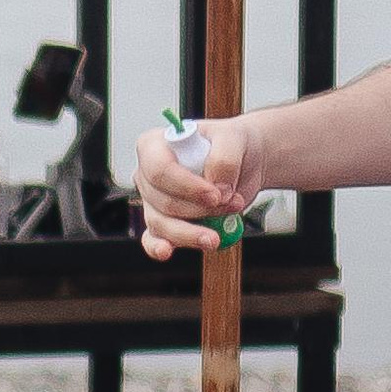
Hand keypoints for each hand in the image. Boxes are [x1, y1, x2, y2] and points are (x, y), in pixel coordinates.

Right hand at [134, 112, 264, 259]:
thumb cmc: (232, 146)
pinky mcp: (164, 223)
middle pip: (163, 201)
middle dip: (200, 210)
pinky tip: (167, 252)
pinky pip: (153, 239)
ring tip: (218, 237)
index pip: (159, 170)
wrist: (243, 163)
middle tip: (234, 204)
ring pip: (160, 225)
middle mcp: (147, 175)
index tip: (217, 195)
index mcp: (154, 146)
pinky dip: (159, 247)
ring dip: (192, 233)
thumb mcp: (234, 139)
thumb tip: (215, 186)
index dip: (186, 186)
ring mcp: (153, 201)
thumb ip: (223, 159)